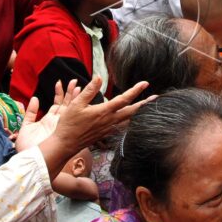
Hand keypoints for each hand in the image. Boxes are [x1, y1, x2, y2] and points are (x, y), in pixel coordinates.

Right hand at [19, 77, 149, 155]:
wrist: (65, 144)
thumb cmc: (69, 124)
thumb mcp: (76, 104)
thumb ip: (89, 90)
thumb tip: (99, 77)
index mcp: (103, 111)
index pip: (123, 99)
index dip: (135, 91)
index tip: (145, 83)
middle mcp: (109, 121)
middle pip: (132, 111)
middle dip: (145, 104)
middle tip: (156, 97)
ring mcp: (109, 129)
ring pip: (128, 120)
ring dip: (139, 113)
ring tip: (147, 107)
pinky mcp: (106, 134)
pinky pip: (122, 127)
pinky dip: (130, 122)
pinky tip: (132, 120)